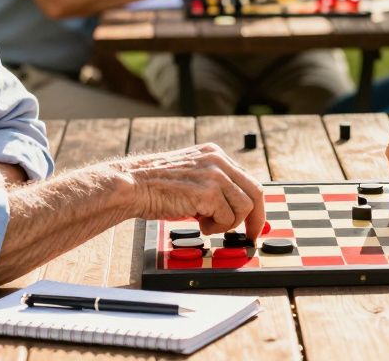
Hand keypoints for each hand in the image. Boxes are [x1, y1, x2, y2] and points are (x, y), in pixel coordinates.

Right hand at [119, 143, 265, 237]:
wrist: (132, 186)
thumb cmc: (156, 186)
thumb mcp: (191, 178)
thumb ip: (213, 186)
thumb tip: (235, 210)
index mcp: (214, 154)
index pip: (248, 179)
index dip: (255, 205)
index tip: (255, 222)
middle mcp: (218, 160)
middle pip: (255, 192)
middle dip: (255, 219)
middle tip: (250, 235)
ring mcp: (214, 175)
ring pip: (243, 208)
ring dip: (227, 223)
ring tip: (206, 223)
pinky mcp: (208, 192)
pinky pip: (227, 218)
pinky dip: (215, 227)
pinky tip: (198, 223)